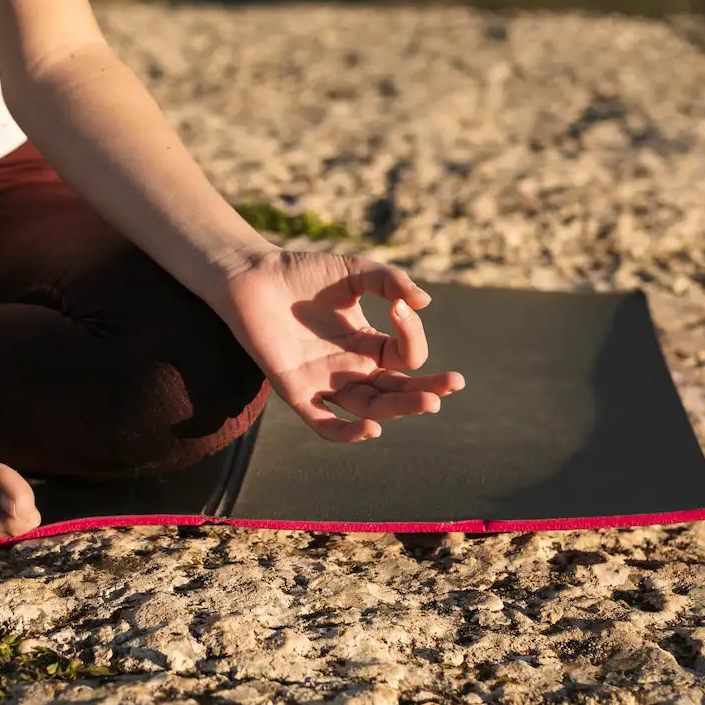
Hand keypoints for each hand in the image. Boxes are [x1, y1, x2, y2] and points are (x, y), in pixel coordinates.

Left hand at [212, 250, 465, 441]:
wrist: (251, 276)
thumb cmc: (302, 272)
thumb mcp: (354, 272)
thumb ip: (390, 281)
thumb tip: (423, 303)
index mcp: (367, 344)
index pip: (405, 356)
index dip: (412, 335)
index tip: (401, 307)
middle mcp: (350, 369)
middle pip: (396, 392)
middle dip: (426, 390)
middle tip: (453, 384)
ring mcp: (325, 383)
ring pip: (370, 409)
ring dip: (400, 409)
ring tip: (429, 402)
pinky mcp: (296, 391)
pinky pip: (323, 424)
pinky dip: (346, 432)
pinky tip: (372, 428)